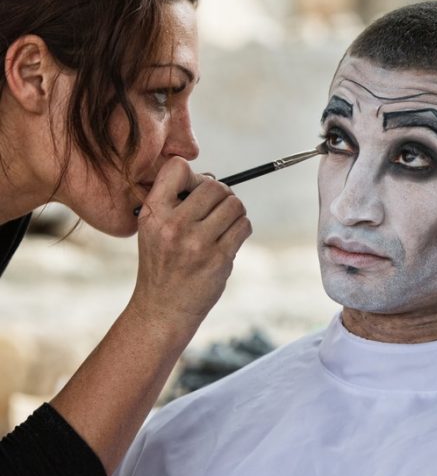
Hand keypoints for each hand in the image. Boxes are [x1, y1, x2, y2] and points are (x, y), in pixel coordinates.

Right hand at [129, 157, 251, 333]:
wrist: (163, 308)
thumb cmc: (162, 263)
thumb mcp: (154, 229)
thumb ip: (176, 202)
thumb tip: (214, 179)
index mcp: (153, 213)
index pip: (177, 167)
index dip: (194, 175)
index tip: (195, 192)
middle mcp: (173, 225)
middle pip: (215, 186)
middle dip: (222, 194)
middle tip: (217, 210)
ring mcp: (197, 243)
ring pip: (235, 205)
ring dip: (235, 212)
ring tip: (223, 225)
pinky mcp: (218, 258)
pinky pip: (243, 226)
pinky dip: (241, 228)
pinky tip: (230, 238)